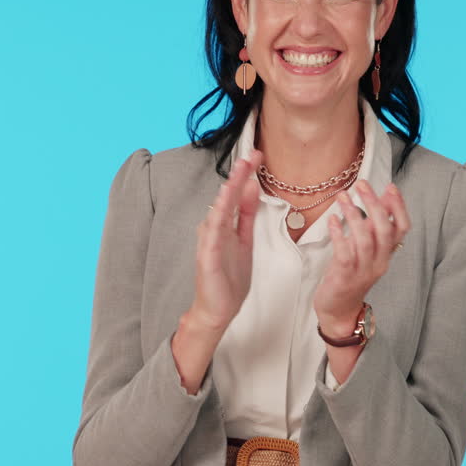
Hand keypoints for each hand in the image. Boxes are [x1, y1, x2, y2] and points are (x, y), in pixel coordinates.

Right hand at [191, 150, 262, 330]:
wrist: (218, 310)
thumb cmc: (229, 278)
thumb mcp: (244, 240)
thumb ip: (247, 215)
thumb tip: (253, 187)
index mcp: (226, 225)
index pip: (237, 195)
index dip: (246, 175)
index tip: (258, 155)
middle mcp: (215, 229)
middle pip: (227, 197)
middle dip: (239, 175)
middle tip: (251, 155)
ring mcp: (209, 242)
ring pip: (219, 210)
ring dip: (229, 190)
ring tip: (239, 171)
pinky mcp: (207, 256)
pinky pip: (213, 232)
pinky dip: (219, 215)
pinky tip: (224, 201)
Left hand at [314, 179, 410, 332]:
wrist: (339, 310)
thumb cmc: (351, 275)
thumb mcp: (367, 251)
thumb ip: (374, 228)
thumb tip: (382, 199)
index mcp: (386, 254)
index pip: (402, 229)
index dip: (399, 207)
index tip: (390, 187)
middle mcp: (379, 262)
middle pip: (384, 230)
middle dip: (374, 204)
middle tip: (362, 185)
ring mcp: (363, 270)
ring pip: (365, 240)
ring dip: (354, 215)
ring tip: (343, 197)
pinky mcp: (344, 277)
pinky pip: (344, 253)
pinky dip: (339, 235)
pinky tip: (332, 220)